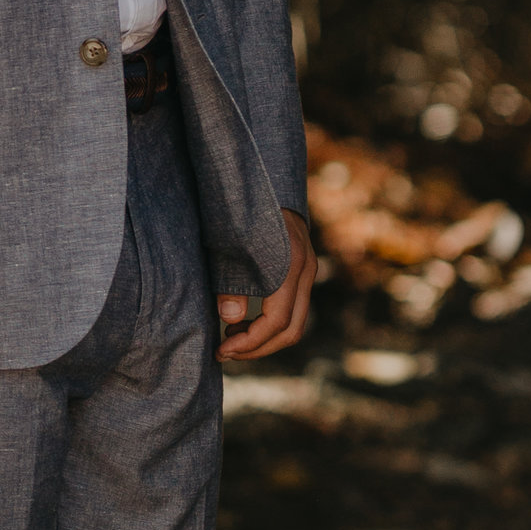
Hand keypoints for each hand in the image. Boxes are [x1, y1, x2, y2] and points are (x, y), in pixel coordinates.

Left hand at [218, 208, 316, 363]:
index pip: (277, 322)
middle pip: (292, 330)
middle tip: (226, 352)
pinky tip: (243, 320)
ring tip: (230, 337)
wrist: (260, 177)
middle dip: (258, 348)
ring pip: (296, 321)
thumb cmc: (236, 209)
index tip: (222, 350)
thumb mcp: (224, 244)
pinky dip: (271, 321)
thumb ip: (228, 281)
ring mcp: (308, 268)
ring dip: (264, 337)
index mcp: (288, 265)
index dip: (250, 344)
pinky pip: (293, 307)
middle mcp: (305, 270)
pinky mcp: (302, 268)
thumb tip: (231, 318)